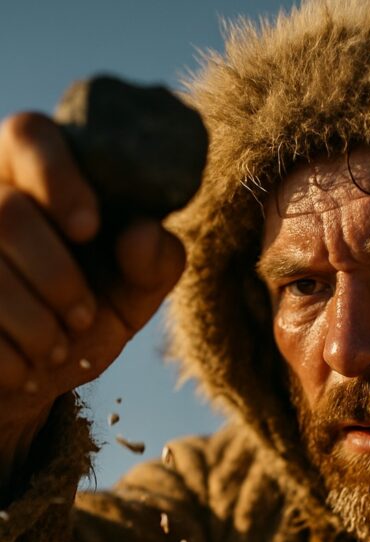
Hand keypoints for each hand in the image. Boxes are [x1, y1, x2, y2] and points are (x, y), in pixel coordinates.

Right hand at [0, 111, 184, 443]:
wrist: (31, 378)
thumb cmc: (83, 317)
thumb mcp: (130, 293)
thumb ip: (154, 262)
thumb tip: (144, 233)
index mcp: (29, 175)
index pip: (30, 135)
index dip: (59, 178)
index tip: (89, 228)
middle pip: (9, 215)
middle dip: (58, 279)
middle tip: (83, 317)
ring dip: (36, 327)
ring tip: (57, 349)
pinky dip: (9, 362)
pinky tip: (22, 372)